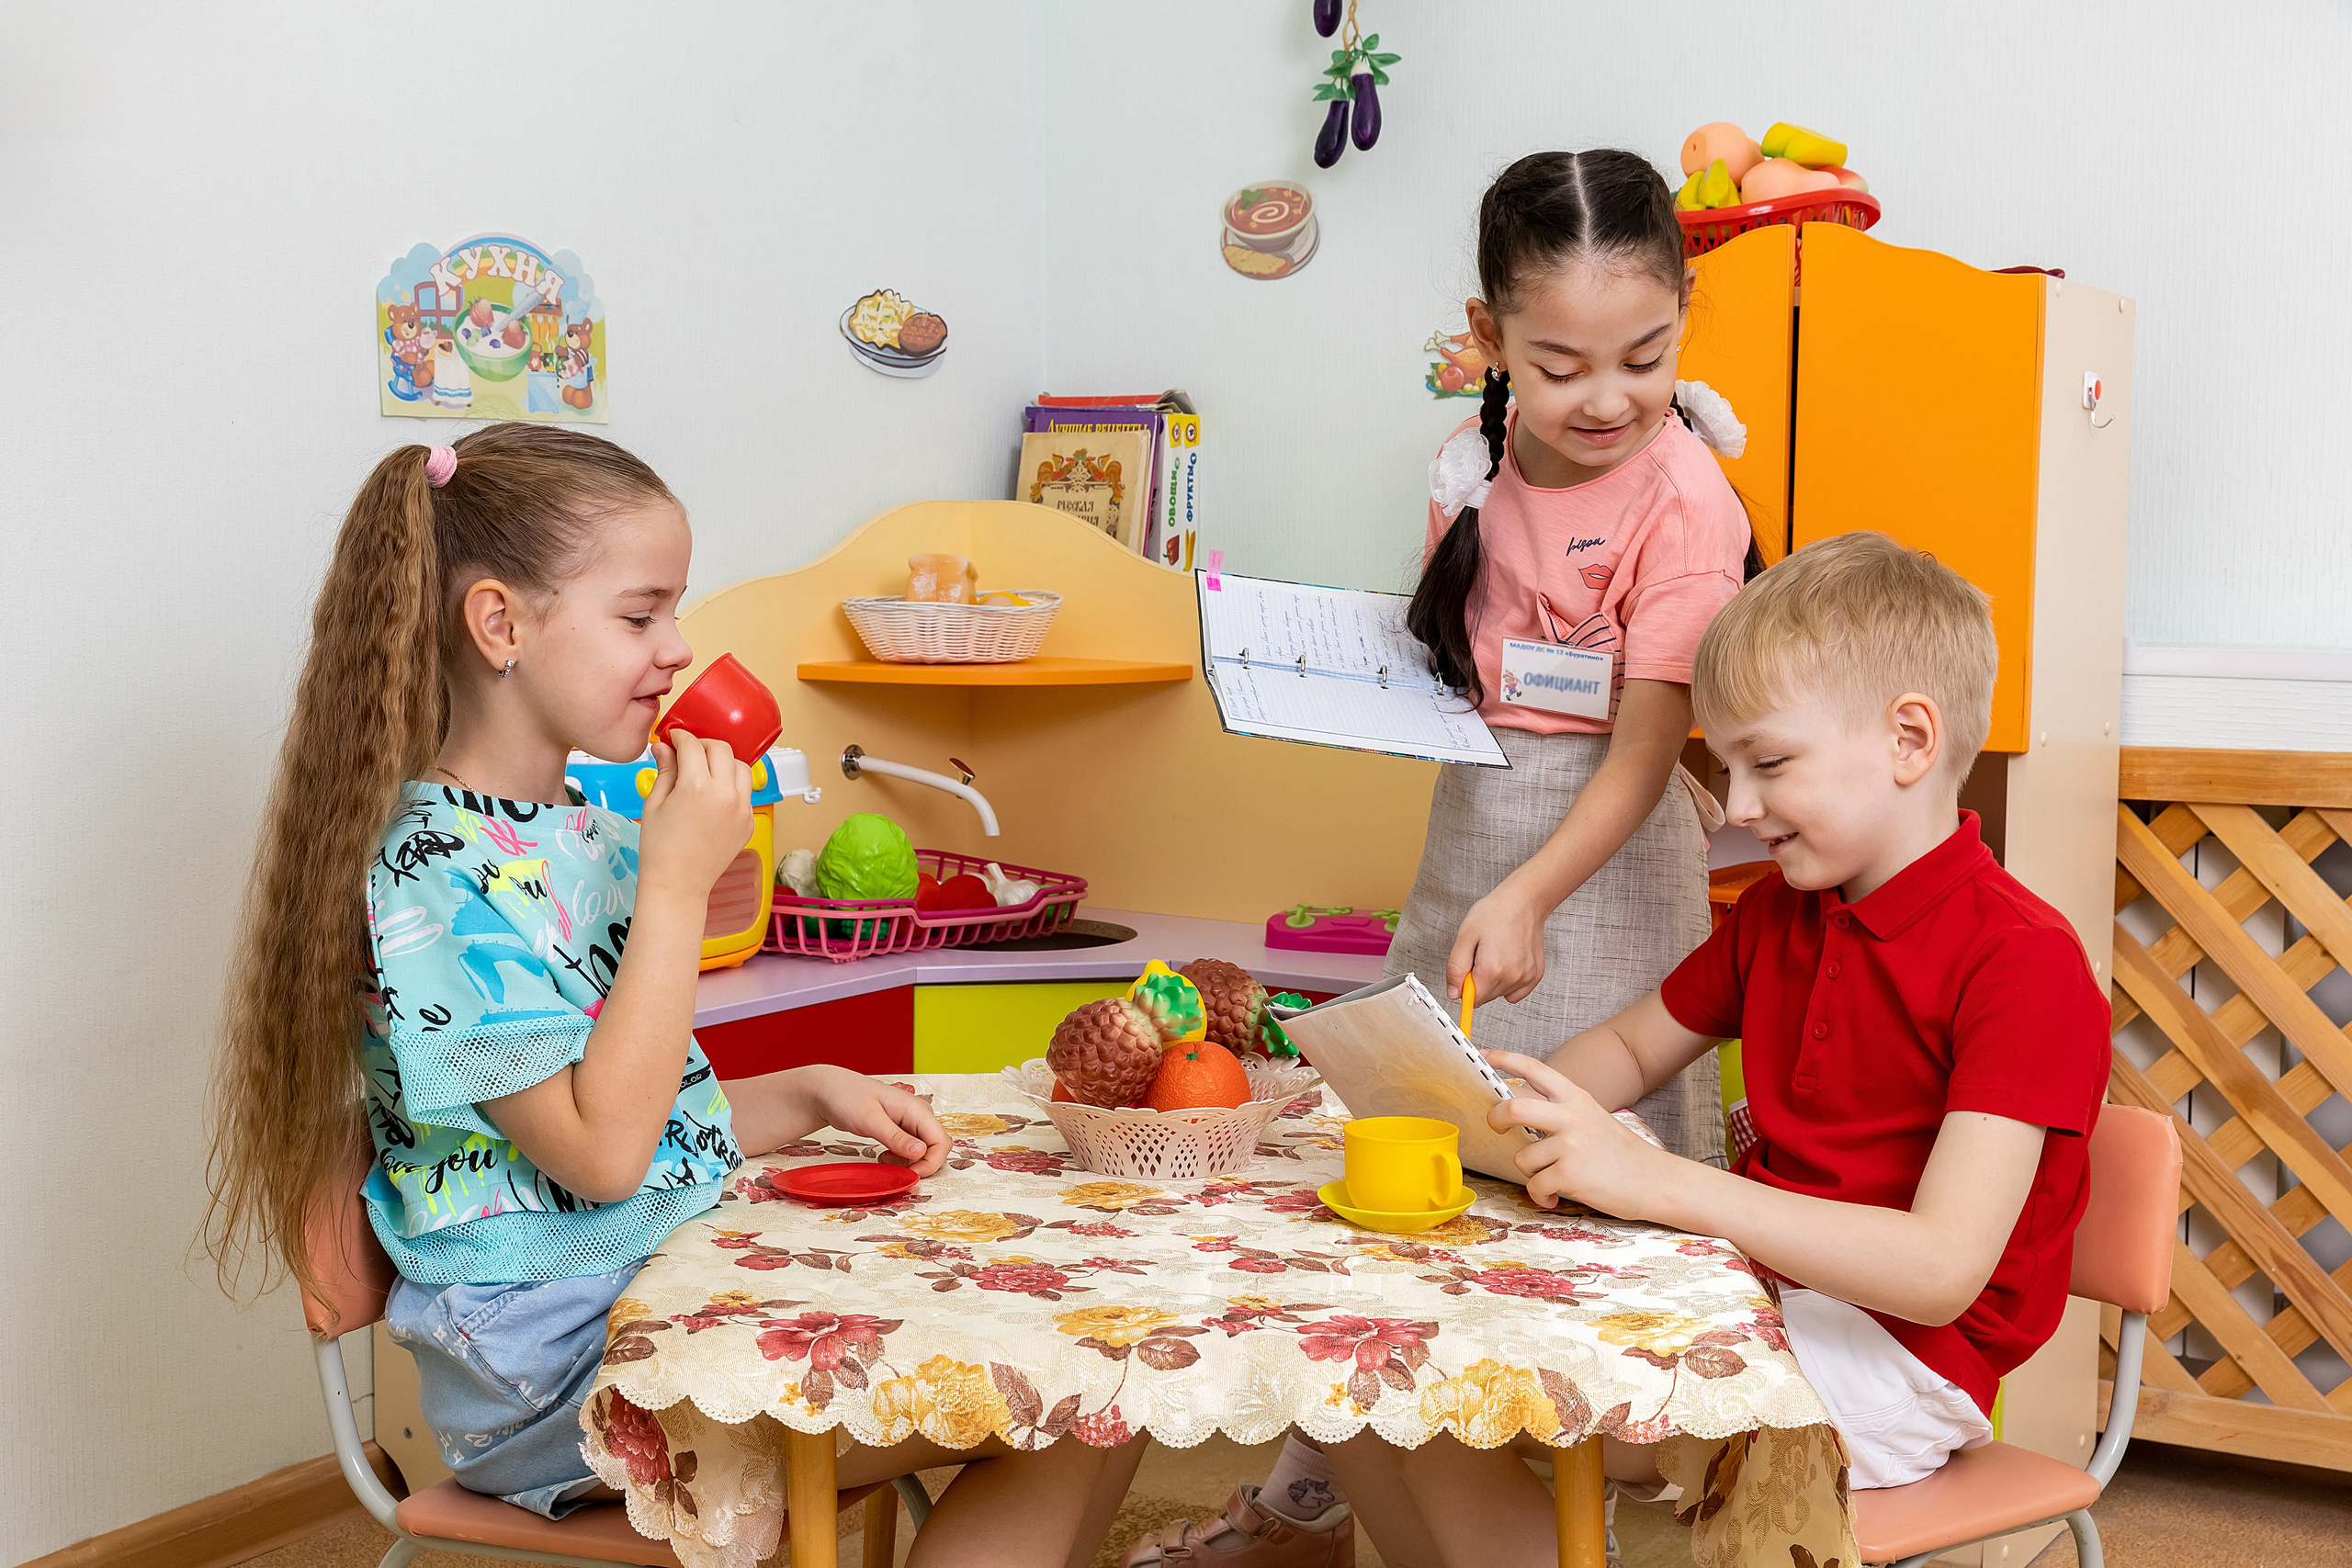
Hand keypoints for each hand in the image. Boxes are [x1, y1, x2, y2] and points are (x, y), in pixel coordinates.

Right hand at [637, 729, 752, 903]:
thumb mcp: (655, 804)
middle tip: (689, 752)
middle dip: (704, 745)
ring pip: (741, 767)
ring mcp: (742, 809)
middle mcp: (725, 794)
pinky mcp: (749, 822)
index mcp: (697, 787)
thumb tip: (664, 747)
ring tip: (706, 770)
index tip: (674, 738)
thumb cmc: (659, 847)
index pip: (693, 746)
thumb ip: (665, 770)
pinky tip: (714, 794)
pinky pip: (746, 792)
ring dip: (724, 761)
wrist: (678, 884)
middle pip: (722, 750)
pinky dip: (733, 785)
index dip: (681, 737)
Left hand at [802, 1065, 950, 1175]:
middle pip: (936, 1148)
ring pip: (924, 1151)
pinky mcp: (901, 1128)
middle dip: (920, 1165)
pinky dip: (901, 1158)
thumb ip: (896, 1137)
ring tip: (884, 1160)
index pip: (941, 1142)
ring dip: (909, 1163)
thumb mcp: (870, 1120)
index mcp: (916, 1109)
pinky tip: (884, 1156)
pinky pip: (911, 1149)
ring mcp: (911, 1121)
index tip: (911, 1175)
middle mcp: (918, 1115)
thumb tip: (921, 1152)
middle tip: (895, 1170)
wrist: (831, 1090)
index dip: (931, 1163)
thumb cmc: (847, 1098)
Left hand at [1447, 884, 1547, 1003]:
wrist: (1523, 901)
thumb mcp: (1465, 936)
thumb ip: (1456, 968)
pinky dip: (1509, 983)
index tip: (1468, 968)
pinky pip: (1516, 993)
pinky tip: (1508, 963)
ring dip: (1494, 981)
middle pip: (1486, 998)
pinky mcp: (1536, 975)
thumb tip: (1454, 993)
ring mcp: (1527, 977)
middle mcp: (1513, 976)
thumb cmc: (1495, 913)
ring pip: (1500, 994)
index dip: (1465, 985)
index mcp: (1493, 969)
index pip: (1473, 999)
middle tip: (1481, 955)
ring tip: (1496, 954)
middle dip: (1479, 981)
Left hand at [1483, 1050, 1655, 1212]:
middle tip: (1496, 1127)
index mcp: (1575, 1097)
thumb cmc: (1619, 1153)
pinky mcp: (1570, 1174)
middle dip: (1495, 1119)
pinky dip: (1541, 1196)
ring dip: (1532, 1173)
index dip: (1505, 1059)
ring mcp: (1570, 1144)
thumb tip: (1517, 1109)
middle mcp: (1571, 1116)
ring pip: (1522, 1157)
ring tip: (1552, 1177)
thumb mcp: (1591, 1116)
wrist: (1654, 1181)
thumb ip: (1559, 1110)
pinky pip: (1534, 1186)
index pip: (1534, 1069)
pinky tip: (1556, 1196)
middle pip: (1513, 1108)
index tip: (1484, 1056)